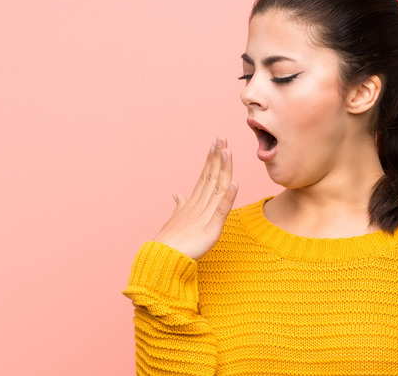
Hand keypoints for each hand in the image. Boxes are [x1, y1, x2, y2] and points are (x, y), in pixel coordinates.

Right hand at [152, 138, 237, 259]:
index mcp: (193, 202)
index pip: (205, 176)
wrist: (163, 260)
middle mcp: (199, 204)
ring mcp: (205, 215)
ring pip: (217, 188)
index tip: (217, 144)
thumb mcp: (177, 220)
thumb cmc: (170, 242)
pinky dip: (228, 197)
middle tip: (221, 138)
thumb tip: (177, 194)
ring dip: (223, 169)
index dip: (212, 160)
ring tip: (227, 151)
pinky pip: (221, 210)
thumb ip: (180, 206)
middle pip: (211, 177)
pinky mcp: (211, 228)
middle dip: (217, 157)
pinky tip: (234, 184)